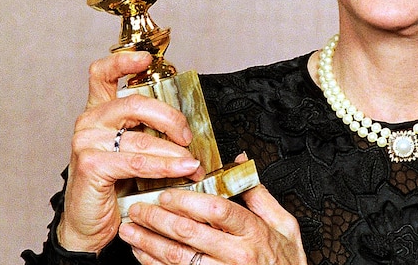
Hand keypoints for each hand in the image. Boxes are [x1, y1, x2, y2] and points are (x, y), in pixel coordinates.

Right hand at [57, 52, 205, 252]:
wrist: (89, 226)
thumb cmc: (114, 187)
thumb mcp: (132, 152)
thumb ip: (148, 133)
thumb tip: (187, 128)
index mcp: (98, 112)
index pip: (102, 74)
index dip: (124, 61)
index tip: (146, 58)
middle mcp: (89, 121)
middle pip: (135, 102)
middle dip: (170, 118)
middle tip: (188, 136)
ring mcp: (87, 142)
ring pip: (141, 137)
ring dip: (174, 151)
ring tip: (194, 163)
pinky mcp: (91, 164)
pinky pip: (137, 161)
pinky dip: (164, 166)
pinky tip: (182, 170)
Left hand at [119, 155, 306, 264]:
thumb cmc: (286, 263)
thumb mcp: (284, 225)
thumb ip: (260, 195)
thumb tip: (241, 162)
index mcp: (254, 231)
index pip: (218, 210)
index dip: (189, 201)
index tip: (168, 193)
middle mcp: (238, 254)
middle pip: (191, 233)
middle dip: (159, 218)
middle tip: (139, 207)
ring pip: (178, 257)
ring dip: (149, 242)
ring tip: (131, 230)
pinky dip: (154, 264)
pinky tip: (142, 254)